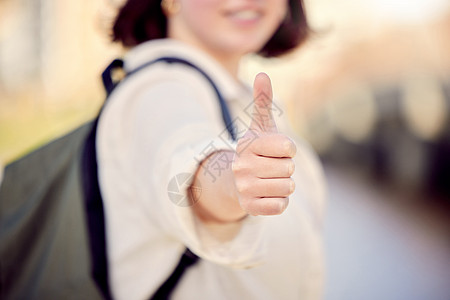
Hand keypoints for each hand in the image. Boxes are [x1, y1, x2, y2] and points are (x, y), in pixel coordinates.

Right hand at [232, 73, 295, 215]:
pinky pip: (280, 206)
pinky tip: (267, 194)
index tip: (276, 150)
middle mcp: (242, 166)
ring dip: (284, 185)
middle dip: (285, 168)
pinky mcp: (249, 207)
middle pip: (289, 168)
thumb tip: (262, 73)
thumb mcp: (260, 127)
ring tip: (269, 180)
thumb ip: (262, 102)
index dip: (287, 150)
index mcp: (247, 144)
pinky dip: (279, 201)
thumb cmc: (256, 152)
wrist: (235, 181)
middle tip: (270, 167)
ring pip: (287, 187)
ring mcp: (244, 188)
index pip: (288, 148)